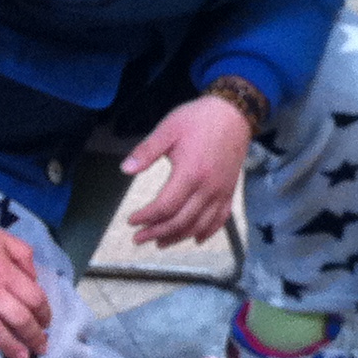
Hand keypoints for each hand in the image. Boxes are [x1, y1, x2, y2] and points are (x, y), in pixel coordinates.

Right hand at [0, 223, 51, 357]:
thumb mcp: (5, 239)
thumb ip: (24, 256)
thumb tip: (35, 279)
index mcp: (5, 272)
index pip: (34, 299)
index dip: (45, 314)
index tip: (47, 325)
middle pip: (18, 318)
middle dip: (34, 336)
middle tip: (41, 348)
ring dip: (10, 347)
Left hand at [121, 96, 251, 247]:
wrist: (233, 114)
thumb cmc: (198, 119)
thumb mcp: (168, 129)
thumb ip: (146, 151)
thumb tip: (124, 169)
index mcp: (190, 173)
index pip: (165, 206)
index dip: (146, 217)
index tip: (131, 221)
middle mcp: (207, 188)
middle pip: (180, 221)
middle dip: (157, 232)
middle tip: (139, 238)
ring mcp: (221, 192)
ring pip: (199, 224)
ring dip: (178, 237)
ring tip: (160, 242)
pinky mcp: (229, 192)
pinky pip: (220, 219)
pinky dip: (207, 232)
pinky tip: (195, 239)